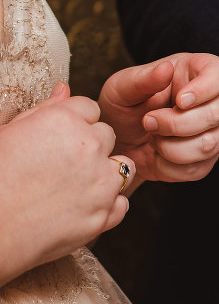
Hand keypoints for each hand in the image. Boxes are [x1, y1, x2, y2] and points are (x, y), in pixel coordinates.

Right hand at [0, 83, 134, 284]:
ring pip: (123, 166)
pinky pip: (121, 202)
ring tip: (75, 186)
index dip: (74, 123)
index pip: (89, 108)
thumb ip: (44, 110)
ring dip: (106, 173)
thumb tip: (64, 89)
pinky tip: (80, 208)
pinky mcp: (104, 214)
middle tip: (61, 166)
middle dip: (90, 146)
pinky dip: (107, 206)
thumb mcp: (9, 134)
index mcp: (63, 121)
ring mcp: (101, 182)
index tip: (59, 139)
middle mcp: (89, 147)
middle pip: (107, 135)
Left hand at [99, 53, 218, 184]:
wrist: (118, 144)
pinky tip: (157, 155)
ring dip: (171, 147)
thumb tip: (166, 68)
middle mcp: (212, 101)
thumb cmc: (122, 108)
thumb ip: (143, 79)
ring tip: (153, 138)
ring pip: (209, 144)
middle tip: (148, 122)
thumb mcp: (122, 88)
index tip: (180, 100)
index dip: (206, 88)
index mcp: (195, 73)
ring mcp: (213, 132)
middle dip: (176, 124)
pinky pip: (197, 168)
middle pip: (215, 113)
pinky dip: (169, 166)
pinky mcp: (206, 160)